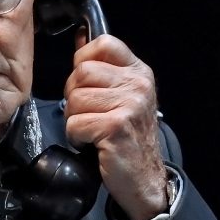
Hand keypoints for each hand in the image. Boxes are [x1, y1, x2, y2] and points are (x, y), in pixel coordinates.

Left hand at [64, 33, 167, 219]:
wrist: (145, 179)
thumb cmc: (129, 140)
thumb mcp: (123, 98)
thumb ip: (104, 69)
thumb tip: (80, 39)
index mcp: (139, 73)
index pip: (103, 43)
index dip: (84, 61)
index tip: (85, 84)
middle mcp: (137, 85)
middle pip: (81, 72)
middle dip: (74, 96)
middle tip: (88, 115)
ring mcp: (128, 105)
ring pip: (74, 99)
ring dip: (75, 120)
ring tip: (92, 131)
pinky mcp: (115, 127)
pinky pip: (75, 123)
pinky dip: (77, 137)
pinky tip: (92, 143)